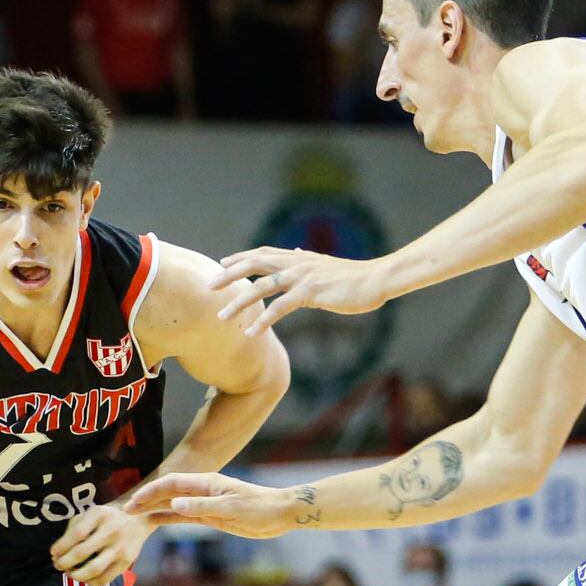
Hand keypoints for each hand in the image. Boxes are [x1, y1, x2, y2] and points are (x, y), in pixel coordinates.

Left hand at [50, 504, 151, 585]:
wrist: (139, 520)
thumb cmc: (108, 518)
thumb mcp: (92, 514)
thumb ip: (74, 528)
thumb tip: (57, 552)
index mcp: (99, 515)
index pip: (76, 534)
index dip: (61, 546)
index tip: (53, 553)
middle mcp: (111, 531)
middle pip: (82, 553)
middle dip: (64, 562)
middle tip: (58, 565)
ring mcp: (120, 548)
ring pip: (93, 570)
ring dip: (76, 575)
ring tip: (70, 573)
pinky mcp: (126, 563)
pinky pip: (105, 579)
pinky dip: (90, 582)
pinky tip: (85, 578)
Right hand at [125, 473, 293, 537]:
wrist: (279, 514)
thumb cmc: (259, 508)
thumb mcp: (231, 508)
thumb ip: (203, 507)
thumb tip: (175, 504)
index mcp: (206, 483)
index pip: (171, 484)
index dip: (151, 492)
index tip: (134, 502)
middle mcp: (202, 491)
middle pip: (168, 493)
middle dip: (146, 500)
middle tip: (125, 511)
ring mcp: (205, 504)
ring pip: (173, 505)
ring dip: (154, 509)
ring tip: (134, 517)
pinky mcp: (211, 516)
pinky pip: (184, 517)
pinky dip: (168, 519)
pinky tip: (154, 523)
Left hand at [209, 247, 391, 335]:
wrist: (377, 279)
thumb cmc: (355, 277)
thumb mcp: (327, 265)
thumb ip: (308, 261)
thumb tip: (300, 253)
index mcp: (299, 257)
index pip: (263, 253)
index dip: (241, 257)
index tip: (222, 264)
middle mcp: (296, 262)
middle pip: (254, 264)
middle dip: (228, 275)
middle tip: (208, 286)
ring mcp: (302, 276)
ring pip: (261, 287)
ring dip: (239, 302)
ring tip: (222, 317)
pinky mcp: (311, 292)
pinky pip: (281, 307)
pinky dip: (264, 320)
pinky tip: (251, 332)